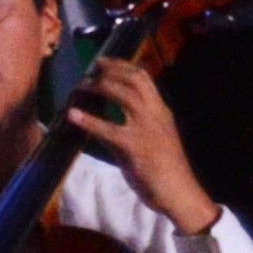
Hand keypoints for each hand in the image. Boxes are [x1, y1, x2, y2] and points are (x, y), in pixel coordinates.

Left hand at [61, 59, 221, 232]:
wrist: (179, 192)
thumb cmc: (166, 168)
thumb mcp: (156, 137)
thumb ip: (141, 122)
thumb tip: (115, 112)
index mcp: (161, 112)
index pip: (145, 79)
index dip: (123, 66)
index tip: (104, 61)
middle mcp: (156, 115)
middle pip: (135, 80)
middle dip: (112, 69)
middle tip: (91, 68)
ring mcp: (147, 129)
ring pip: (126, 96)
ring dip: (101, 87)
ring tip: (81, 87)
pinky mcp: (135, 147)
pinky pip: (108, 129)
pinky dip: (88, 120)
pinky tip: (72, 115)